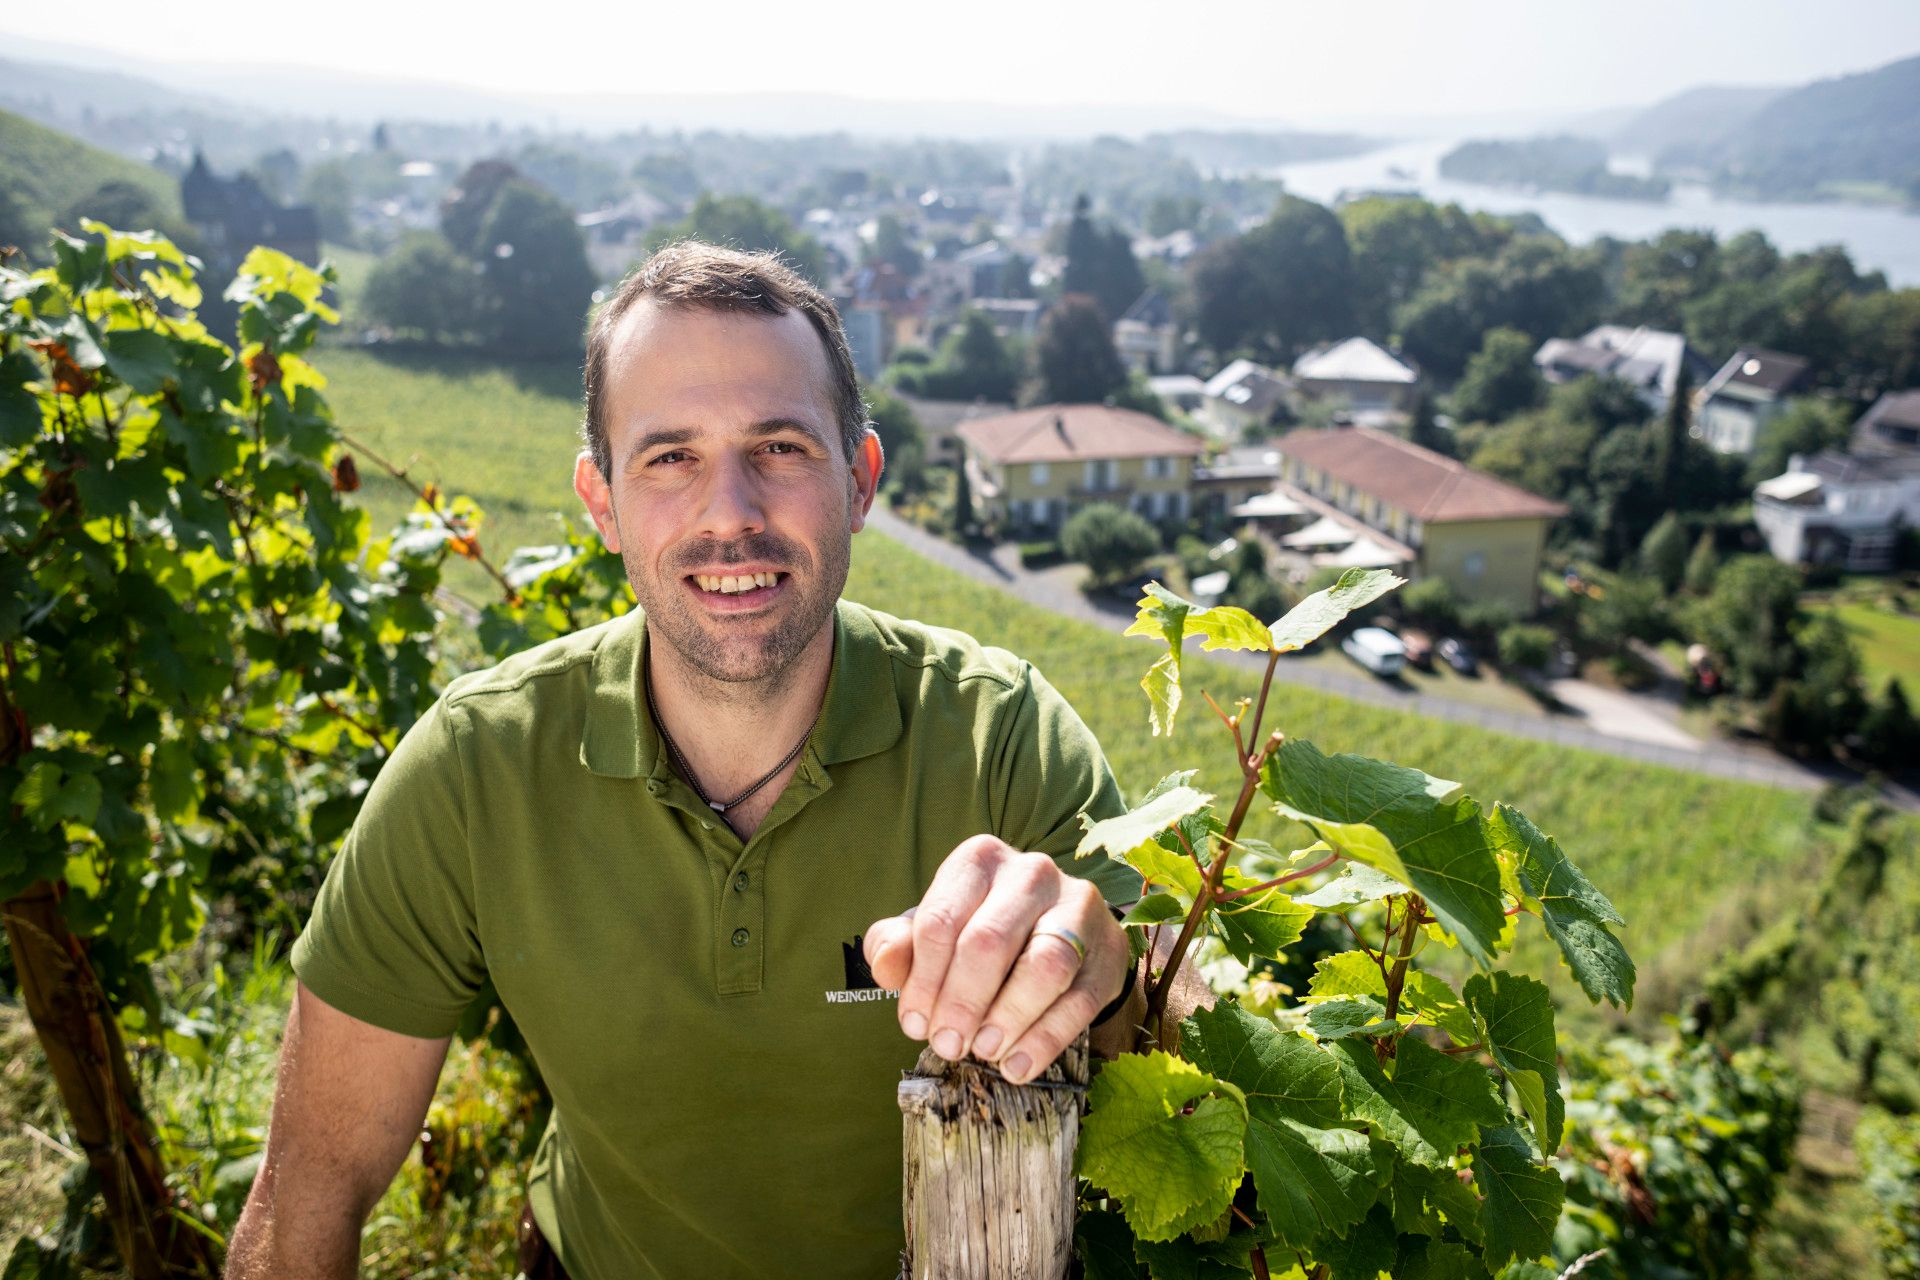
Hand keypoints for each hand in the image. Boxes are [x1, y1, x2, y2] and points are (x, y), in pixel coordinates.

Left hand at [864, 836, 1128, 1084]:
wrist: (1059, 928)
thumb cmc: (981, 927)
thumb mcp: (936, 928)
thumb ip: (899, 944)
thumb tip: (883, 965)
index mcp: (980, 860)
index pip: (941, 920)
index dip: (923, 980)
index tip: (915, 1025)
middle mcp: (1031, 873)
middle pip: (989, 942)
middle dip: (962, 1002)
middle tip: (948, 1045)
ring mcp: (1077, 908)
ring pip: (1045, 965)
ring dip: (1008, 1018)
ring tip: (983, 1051)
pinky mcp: (1108, 950)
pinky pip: (1079, 1000)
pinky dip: (1045, 1039)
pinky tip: (1017, 1066)